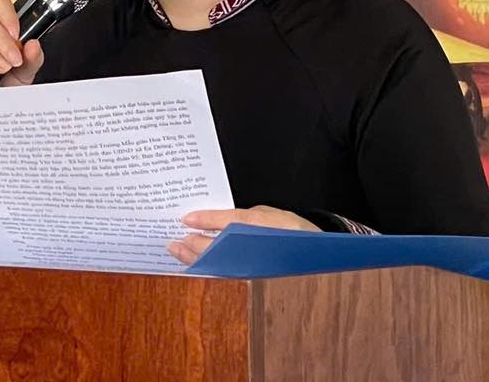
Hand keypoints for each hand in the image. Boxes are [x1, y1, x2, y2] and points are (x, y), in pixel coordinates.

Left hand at [168, 206, 317, 264]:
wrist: (315, 253)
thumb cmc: (291, 229)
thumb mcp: (264, 214)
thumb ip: (240, 217)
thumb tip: (216, 222)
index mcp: (256, 226)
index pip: (224, 223)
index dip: (203, 220)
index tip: (185, 219)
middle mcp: (251, 248)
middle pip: (214, 247)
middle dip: (191, 245)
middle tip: (173, 241)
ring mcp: (250, 264)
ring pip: (216, 263)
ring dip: (195, 258)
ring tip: (178, 251)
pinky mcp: (251, 275)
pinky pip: (224, 270)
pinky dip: (208, 266)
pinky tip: (196, 263)